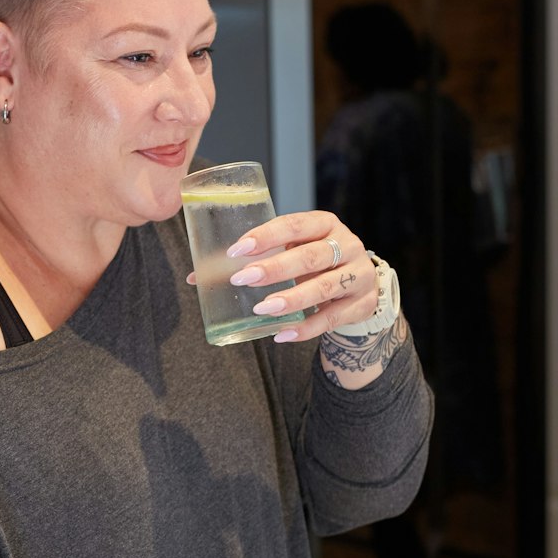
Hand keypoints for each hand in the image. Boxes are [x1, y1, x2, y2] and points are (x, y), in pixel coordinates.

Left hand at [225, 209, 377, 341]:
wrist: (358, 287)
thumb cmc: (314, 265)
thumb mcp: (291, 253)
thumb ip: (252, 261)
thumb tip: (195, 277)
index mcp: (325, 224)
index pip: (295, 224)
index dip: (266, 235)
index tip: (237, 250)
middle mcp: (347, 245)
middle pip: (311, 256)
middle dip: (275, 269)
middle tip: (243, 280)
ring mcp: (359, 275)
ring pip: (324, 287)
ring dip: (291, 299)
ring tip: (262, 309)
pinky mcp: (362, 304)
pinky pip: (331, 319)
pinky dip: (305, 328)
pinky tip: (281, 333)